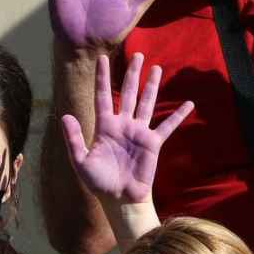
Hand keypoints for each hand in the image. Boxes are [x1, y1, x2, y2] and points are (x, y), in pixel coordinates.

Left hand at [60, 52, 193, 204]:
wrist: (119, 198)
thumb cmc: (98, 182)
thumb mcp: (80, 161)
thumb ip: (74, 138)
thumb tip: (65, 115)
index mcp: (104, 126)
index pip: (104, 96)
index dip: (103, 78)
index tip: (102, 59)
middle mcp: (123, 125)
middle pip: (129, 93)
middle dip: (133, 74)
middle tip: (138, 54)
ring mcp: (139, 132)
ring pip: (147, 103)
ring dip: (152, 86)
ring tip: (157, 68)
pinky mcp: (153, 143)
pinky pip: (167, 126)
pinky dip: (178, 115)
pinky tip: (188, 104)